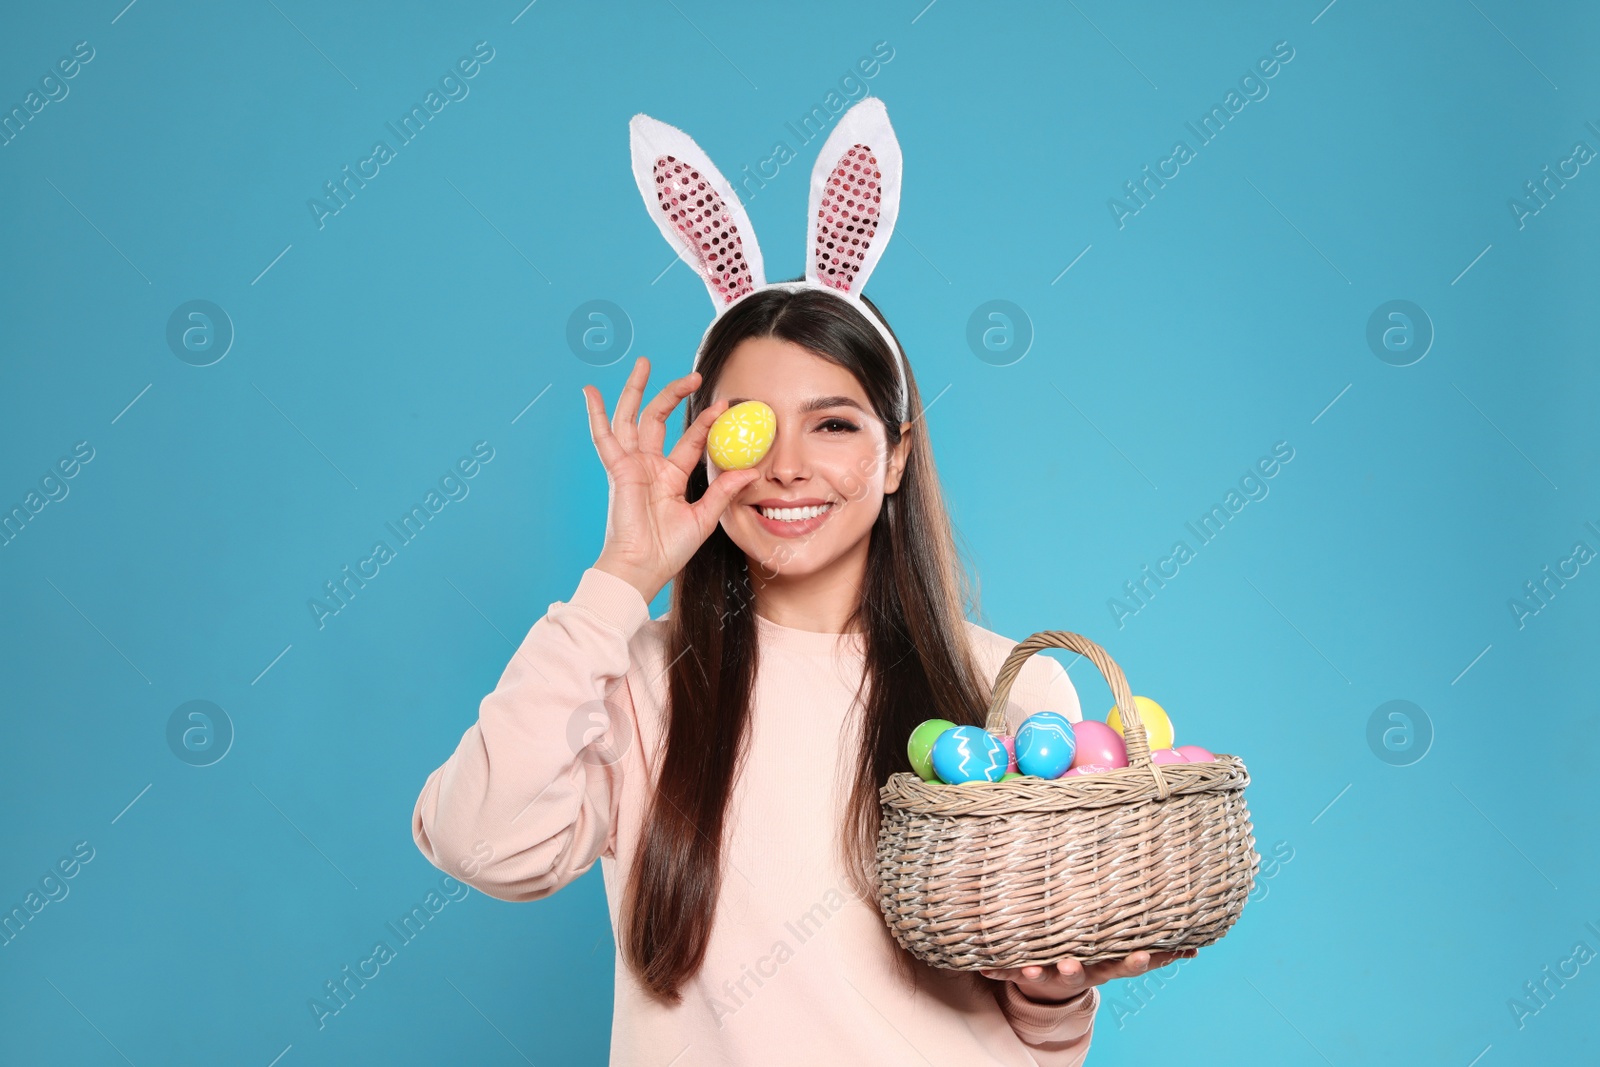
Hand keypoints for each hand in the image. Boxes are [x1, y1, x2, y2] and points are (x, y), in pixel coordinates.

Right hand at [583, 357, 759, 603]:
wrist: (642, 567)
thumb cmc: (669, 550)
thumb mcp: (704, 518)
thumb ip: (723, 491)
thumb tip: (750, 470)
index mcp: (671, 477)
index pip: (691, 440)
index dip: (706, 422)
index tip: (723, 405)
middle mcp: (650, 466)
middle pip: (659, 419)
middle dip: (673, 394)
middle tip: (694, 375)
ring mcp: (632, 465)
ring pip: (633, 418)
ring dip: (637, 390)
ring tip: (644, 363)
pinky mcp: (618, 469)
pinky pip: (604, 437)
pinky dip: (596, 414)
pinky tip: (591, 391)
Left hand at [980, 948, 1196, 1005]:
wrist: (1054, 981)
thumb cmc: (1090, 951)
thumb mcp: (1119, 952)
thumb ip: (1158, 949)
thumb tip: (1199, 944)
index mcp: (1107, 962)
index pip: (1127, 962)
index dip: (1137, 959)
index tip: (1144, 953)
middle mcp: (1085, 969)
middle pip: (1087, 972)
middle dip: (1079, 969)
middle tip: (1075, 964)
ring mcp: (1055, 972)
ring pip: (1049, 974)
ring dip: (1041, 973)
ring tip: (1033, 969)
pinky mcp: (1026, 971)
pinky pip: (1010, 972)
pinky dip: (999, 970)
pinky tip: (985, 968)